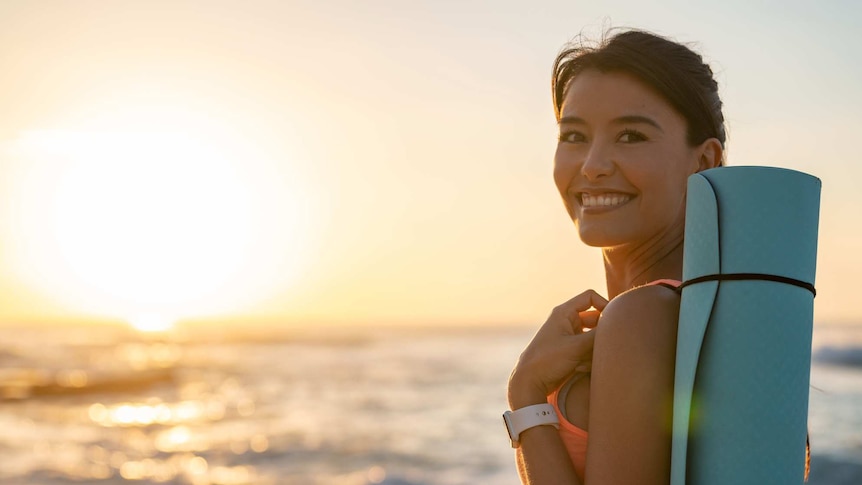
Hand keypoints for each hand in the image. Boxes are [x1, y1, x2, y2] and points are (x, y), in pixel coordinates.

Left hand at [508, 290, 607, 409]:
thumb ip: (598, 335)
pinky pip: (588, 349)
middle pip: (595, 319)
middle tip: (603, 347)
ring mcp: (569, 336)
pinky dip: (588, 358)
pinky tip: (580, 368)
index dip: (605, 304)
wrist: (530, 382)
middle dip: (600, 334)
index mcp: (564, 313)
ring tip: (585, 361)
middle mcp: (567, 321)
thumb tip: (620, 328)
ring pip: (593, 337)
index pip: (590, 297)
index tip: (614, 320)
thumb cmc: (548, 360)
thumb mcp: (576, 347)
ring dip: (594, 349)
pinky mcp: (570, 351)